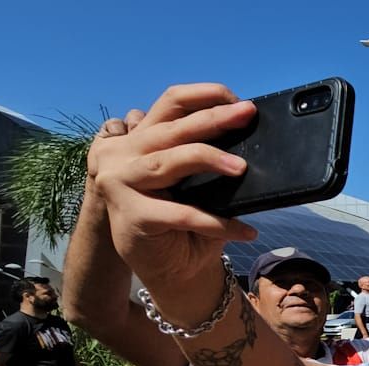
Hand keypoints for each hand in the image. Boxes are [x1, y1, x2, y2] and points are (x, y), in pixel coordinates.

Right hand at [92, 84, 258, 293]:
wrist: (170, 268)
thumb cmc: (186, 220)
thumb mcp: (196, 181)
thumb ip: (204, 157)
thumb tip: (246, 135)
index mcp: (142, 138)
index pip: (170, 103)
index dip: (204, 95)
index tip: (237, 100)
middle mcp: (123, 155)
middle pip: (172, 128)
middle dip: (213, 118)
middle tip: (247, 114)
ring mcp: (121, 184)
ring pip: (170, 161)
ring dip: (210, 159)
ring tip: (242, 167)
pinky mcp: (132, 216)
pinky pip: (182, 214)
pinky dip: (217, 223)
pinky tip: (244, 230)